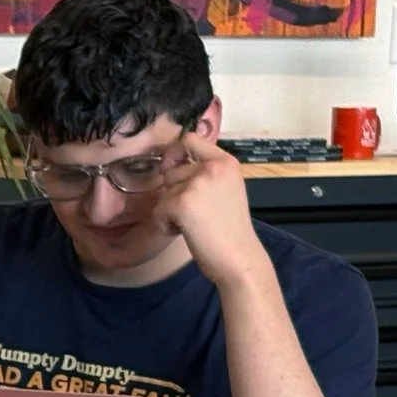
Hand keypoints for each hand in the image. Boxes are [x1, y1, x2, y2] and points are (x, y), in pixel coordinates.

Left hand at [151, 134, 265, 286]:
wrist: (238, 257)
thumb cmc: (230, 231)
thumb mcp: (225, 190)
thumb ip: (205, 175)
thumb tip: (170, 166)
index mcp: (226, 162)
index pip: (190, 138)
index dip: (174, 152)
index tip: (171, 168)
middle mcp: (213, 167)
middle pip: (172, 171)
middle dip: (174, 193)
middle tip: (196, 213)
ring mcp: (198, 183)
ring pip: (164, 192)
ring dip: (171, 210)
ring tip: (194, 223)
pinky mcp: (183, 202)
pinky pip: (158, 210)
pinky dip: (166, 225)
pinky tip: (186, 231)